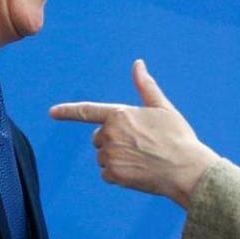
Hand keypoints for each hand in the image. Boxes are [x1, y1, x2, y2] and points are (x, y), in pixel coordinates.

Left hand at [49, 59, 217, 208]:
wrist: (187, 169)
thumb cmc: (178, 137)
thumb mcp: (163, 108)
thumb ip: (145, 86)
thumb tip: (138, 63)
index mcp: (120, 114)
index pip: (87, 111)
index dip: (67, 111)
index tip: (52, 112)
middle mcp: (110, 134)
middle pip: (99, 137)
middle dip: (112, 140)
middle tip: (139, 144)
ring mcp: (110, 155)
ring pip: (103, 157)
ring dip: (116, 158)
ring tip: (142, 159)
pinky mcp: (113, 174)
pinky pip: (107, 174)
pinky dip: (119, 174)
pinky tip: (139, 172)